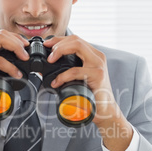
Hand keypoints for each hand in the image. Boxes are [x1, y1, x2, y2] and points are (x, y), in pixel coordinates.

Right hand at [0, 30, 29, 141]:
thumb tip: (19, 60)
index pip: (1, 33)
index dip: (16, 38)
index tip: (26, 46)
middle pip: (2, 34)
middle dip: (18, 41)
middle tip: (27, 53)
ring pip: (0, 40)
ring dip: (16, 48)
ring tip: (24, 59)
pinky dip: (11, 67)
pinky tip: (16, 74)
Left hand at [44, 35, 132, 150]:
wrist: (105, 111)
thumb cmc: (91, 96)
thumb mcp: (79, 78)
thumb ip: (70, 69)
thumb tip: (49, 68)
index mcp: (93, 55)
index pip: (75, 39)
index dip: (59, 39)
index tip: (46, 45)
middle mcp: (98, 57)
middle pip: (75, 39)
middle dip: (58, 43)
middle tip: (48, 56)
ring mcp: (99, 64)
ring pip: (77, 47)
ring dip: (60, 51)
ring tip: (50, 61)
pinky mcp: (98, 75)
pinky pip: (76, 70)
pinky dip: (63, 75)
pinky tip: (56, 82)